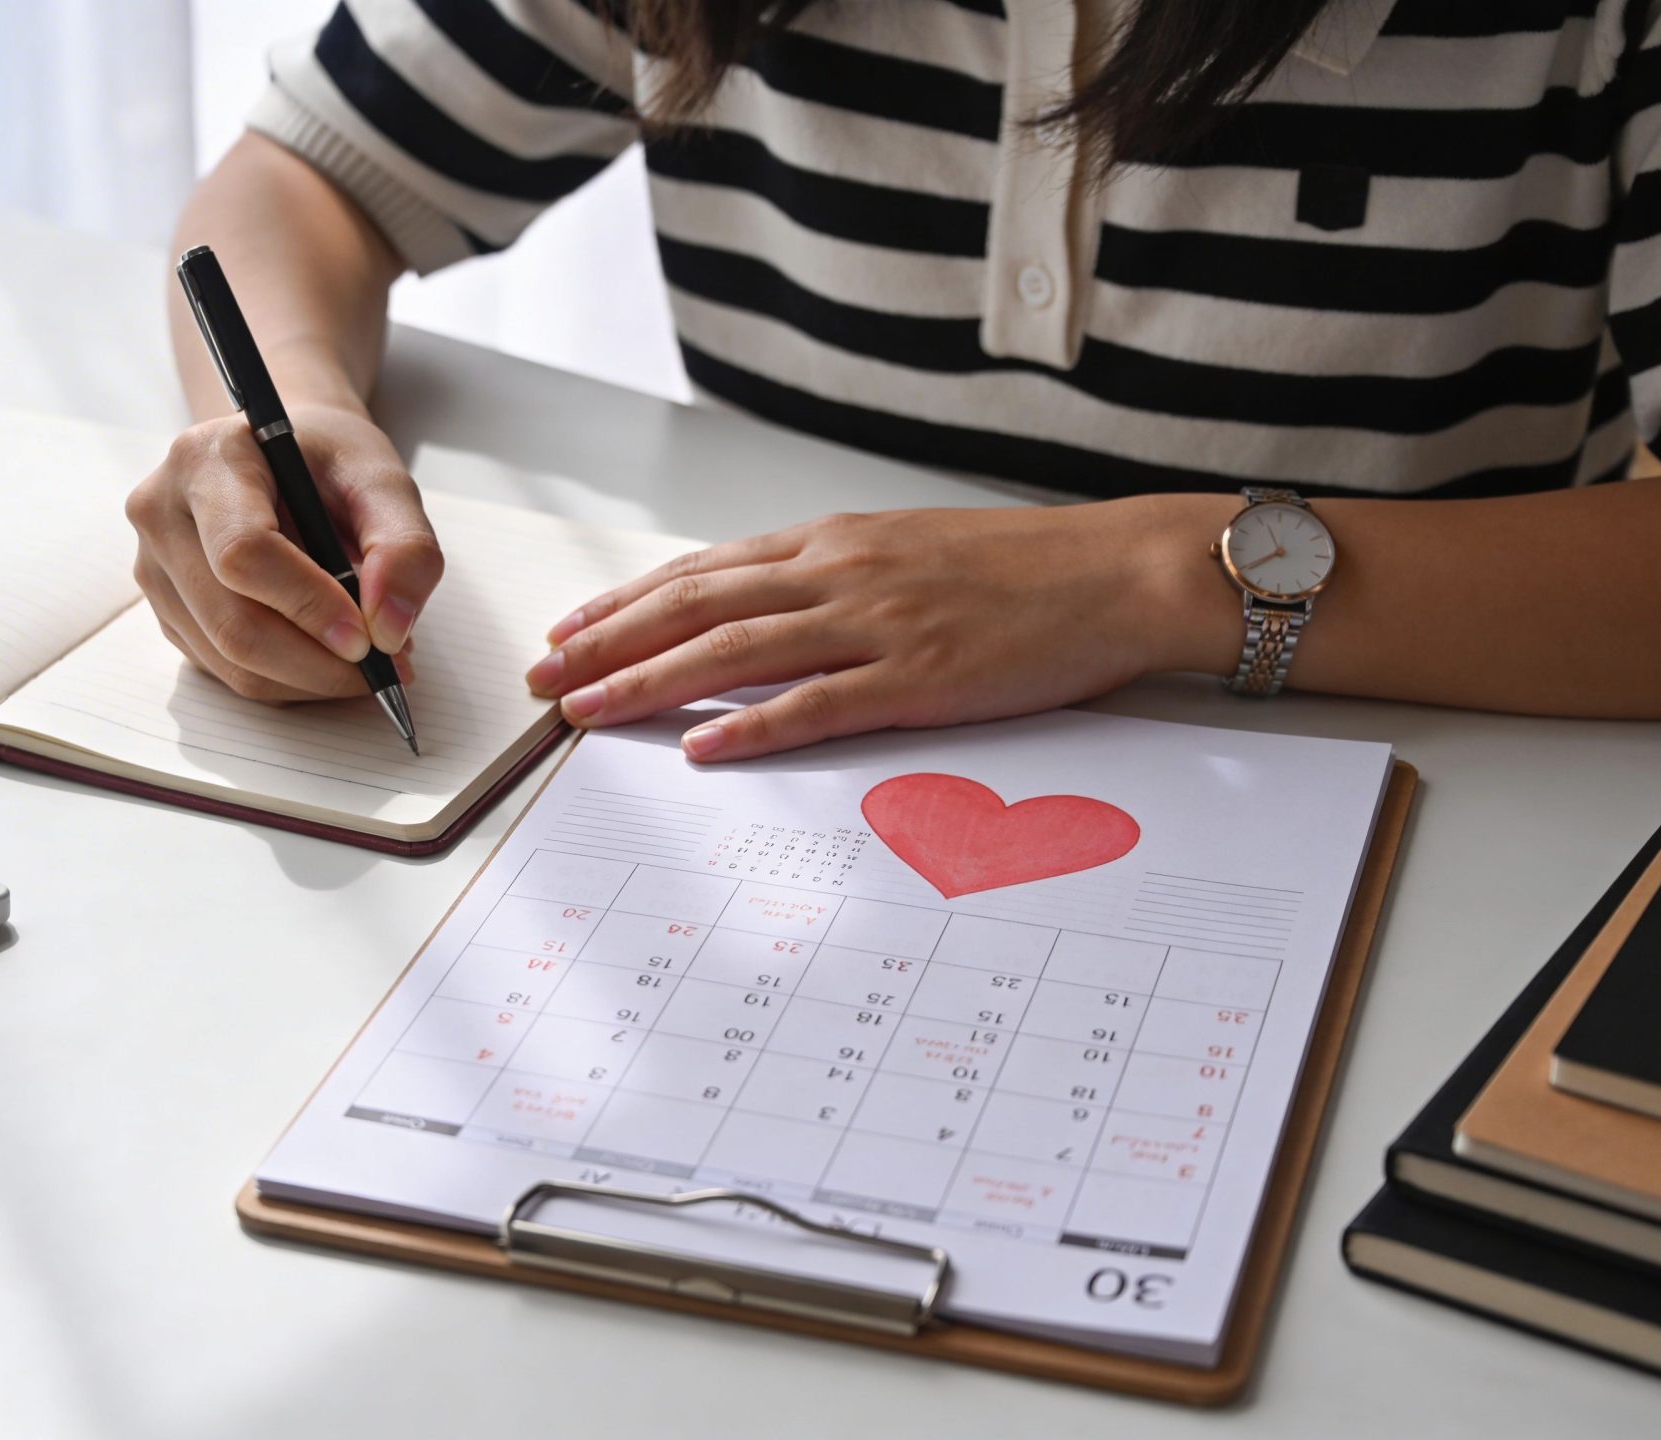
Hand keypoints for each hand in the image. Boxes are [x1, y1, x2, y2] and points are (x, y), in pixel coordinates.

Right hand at [126, 402, 441, 699]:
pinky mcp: (167, 611)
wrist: (282, 454)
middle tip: (389, 669)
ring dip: (311, 679)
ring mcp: (154, 568)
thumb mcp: (382, 478)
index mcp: (205, 460)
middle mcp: (161, 514)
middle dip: (320, 663)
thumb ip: (405, 546)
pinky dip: (290, 680)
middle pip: (233, 623)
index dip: (309, 605)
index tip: (369, 639)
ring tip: (369, 657)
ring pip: (231, 661)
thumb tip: (390, 630)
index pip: (243, 553)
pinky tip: (328, 654)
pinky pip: (227, 672)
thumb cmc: (328, 460)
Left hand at [524, 497, 1236, 760]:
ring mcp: (874, 624)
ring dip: (647, 681)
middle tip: (543, 675)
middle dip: (606, 641)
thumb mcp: (910, 550)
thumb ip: (835, 576)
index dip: (625, 601)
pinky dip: (748, 724)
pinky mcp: (916, 678)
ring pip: (731, 650)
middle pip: (694, 604)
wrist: (1116, 572)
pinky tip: (698, 745)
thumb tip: (764, 605)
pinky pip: (814, 705)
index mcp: (835, 541)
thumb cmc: (1024, 568)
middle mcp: (840, 573)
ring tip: (585, 710)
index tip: (568, 627)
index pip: (703, 569)